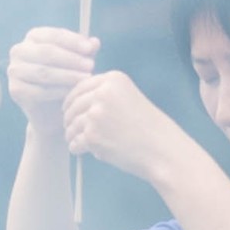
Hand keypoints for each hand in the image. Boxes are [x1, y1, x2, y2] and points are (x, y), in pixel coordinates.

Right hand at [8, 27, 98, 133]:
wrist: (53, 111)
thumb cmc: (66, 80)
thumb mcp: (78, 63)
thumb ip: (85, 51)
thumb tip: (95, 42)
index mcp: (34, 37)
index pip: (53, 35)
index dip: (73, 41)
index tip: (90, 49)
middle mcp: (19, 51)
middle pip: (47, 52)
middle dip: (71, 59)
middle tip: (90, 66)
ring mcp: (14, 70)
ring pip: (43, 71)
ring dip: (67, 75)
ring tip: (85, 78)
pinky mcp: (15, 89)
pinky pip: (38, 90)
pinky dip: (57, 91)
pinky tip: (72, 93)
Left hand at [61, 70, 194, 183]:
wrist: (161, 149)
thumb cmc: (149, 128)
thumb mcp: (129, 98)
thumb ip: (105, 95)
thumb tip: (76, 102)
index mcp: (113, 79)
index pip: (81, 86)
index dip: (71, 99)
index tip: (67, 108)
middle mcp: (103, 93)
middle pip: (73, 104)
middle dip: (69, 118)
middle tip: (69, 128)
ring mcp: (96, 114)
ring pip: (71, 124)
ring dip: (71, 134)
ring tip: (77, 141)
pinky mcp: (92, 135)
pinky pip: (75, 142)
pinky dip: (76, 147)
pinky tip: (81, 150)